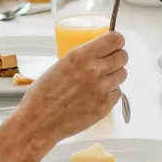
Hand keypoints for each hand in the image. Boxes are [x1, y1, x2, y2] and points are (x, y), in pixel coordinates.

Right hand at [9, 29, 128, 143]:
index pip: (115, 40)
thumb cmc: (43, 93)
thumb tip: (101, 53)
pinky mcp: (106, 105)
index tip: (114, 45)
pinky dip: (110, 93)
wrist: (38, 121)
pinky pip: (117, 93)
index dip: (116, 42)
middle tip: (107, 65)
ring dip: (114, 76)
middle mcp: (95, 70)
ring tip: (98, 83)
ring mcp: (103, 88)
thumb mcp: (62, 65)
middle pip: (123, 56)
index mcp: (81, 56)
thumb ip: (84, 58)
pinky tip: (95, 97)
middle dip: (116, 59)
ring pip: (122, 74)